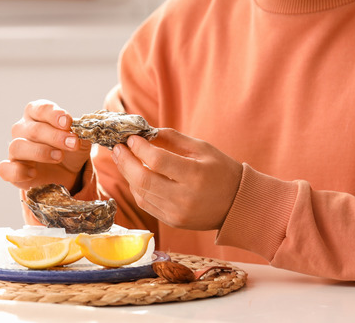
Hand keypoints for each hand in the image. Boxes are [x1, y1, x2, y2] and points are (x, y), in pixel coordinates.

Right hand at [0, 100, 91, 190]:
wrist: (69, 173)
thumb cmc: (71, 149)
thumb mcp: (80, 138)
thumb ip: (80, 132)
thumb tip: (81, 129)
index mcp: (37, 115)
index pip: (40, 109)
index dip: (53, 114)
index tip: (68, 123)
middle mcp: (23, 129)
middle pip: (33, 129)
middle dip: (55, 136)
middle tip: (72, 144)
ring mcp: (16, 150)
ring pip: (18, 146)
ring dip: (40, 151)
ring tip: (59, 156)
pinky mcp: (12, 170)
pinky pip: (5, 169)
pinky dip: (18, 171)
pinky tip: (33, 173)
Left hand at [111, 128, 243, 230]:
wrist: (237, 205)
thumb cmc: (221, 171)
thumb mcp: (202, 148)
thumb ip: (173, 138)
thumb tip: (145, 132)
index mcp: (195, 176)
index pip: (157, 160)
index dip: (139, 148)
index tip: (131, 138)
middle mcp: (184, 198)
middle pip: (143, 179)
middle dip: (125, 161)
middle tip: (117, 148)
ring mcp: (177, 213)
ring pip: (140, 193)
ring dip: (127, 174)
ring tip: (122, 159)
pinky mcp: (172, 222)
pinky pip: (146, 204)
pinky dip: (136, 189)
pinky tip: (134, 176)